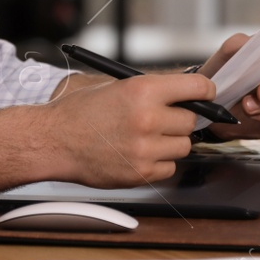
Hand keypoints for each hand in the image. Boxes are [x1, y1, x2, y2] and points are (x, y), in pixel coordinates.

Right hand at [39, 72, 215, 187]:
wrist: (53, 141)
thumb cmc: (82, 112)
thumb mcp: (119, 86)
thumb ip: (155, 90)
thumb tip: (187, 93)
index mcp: (143, 90)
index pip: (197, 87)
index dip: (205, 91)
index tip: (206, 95)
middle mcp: (148, 119)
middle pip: (192, 121)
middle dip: (181, 119)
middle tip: (163, 119)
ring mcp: (145, 149)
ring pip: (184, 146)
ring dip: (171, 142)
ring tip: (146, 137)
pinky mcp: (141, 173)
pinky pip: (169, 168)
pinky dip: (160, 162)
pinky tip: (139, 153)